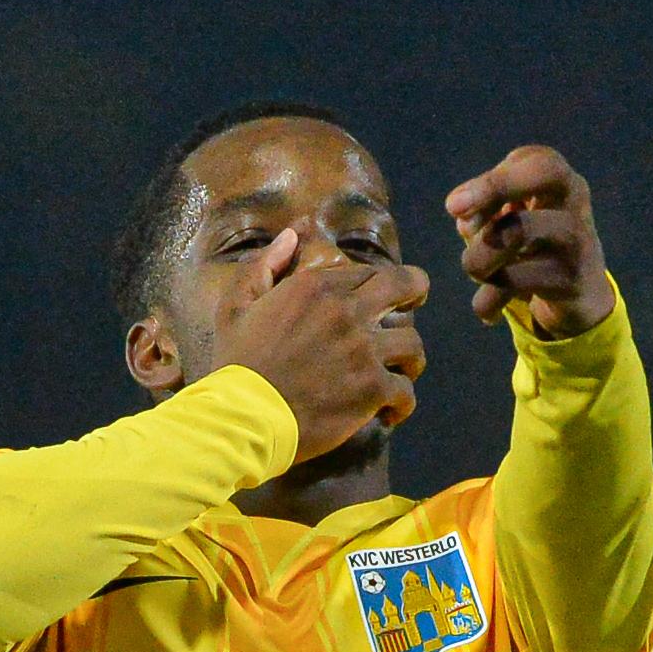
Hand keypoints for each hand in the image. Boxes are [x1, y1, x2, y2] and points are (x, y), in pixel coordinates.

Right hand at [209, 230, 428, 462]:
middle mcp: (346, 312)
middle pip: (405, 286)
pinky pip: (407, 392)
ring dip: (411, 360)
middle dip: (416, 292)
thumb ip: (265, 265)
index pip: (367, 273)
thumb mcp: (236, 305)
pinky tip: (390, 413)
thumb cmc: (236, 366)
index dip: (376, 285)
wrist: (243, 418)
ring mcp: (363, 351)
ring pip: (413, 344)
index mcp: (316, 287)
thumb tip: (293, 233)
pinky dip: (402, 404)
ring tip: (401, 373)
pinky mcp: (372, 390)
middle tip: (415, 306)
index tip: (377, 300)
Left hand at [445, 146, 613, 336]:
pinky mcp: (570, 282)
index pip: (534, 159)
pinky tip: (488, 313)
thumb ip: (487, 212)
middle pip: (542, 174)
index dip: (492, 178)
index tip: (455, 206)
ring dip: (478, 256)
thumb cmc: (538, 251)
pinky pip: (514, 284)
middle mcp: (575, 203)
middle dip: (492, 188)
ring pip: (518, 231)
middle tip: (457, 214)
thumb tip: (463, 218)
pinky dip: (487, 302)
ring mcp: (576, 242)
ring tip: (474, 271)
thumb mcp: (514, 222)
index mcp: (561, 182)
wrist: (582, 298)